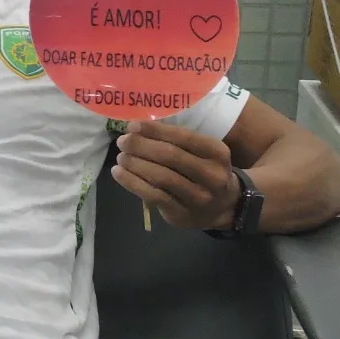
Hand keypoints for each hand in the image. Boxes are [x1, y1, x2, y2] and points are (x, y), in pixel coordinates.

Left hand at [111, 120, 240, 230]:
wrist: (221, 209)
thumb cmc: (203, 172)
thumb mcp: (203, 154)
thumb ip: (178, 141)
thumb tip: (139, 128)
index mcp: (217, 153)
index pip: (184, 137)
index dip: (156, 130)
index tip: (133, 126)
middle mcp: (212, 175)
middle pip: (170, 156)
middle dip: (141, 146)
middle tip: (122, 141)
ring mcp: (198, 197)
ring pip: (161, 177)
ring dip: (135, 164)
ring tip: (120, 157)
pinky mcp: (182, 213)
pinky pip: (153, 195)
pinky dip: (132, 182)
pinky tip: (118, 172)